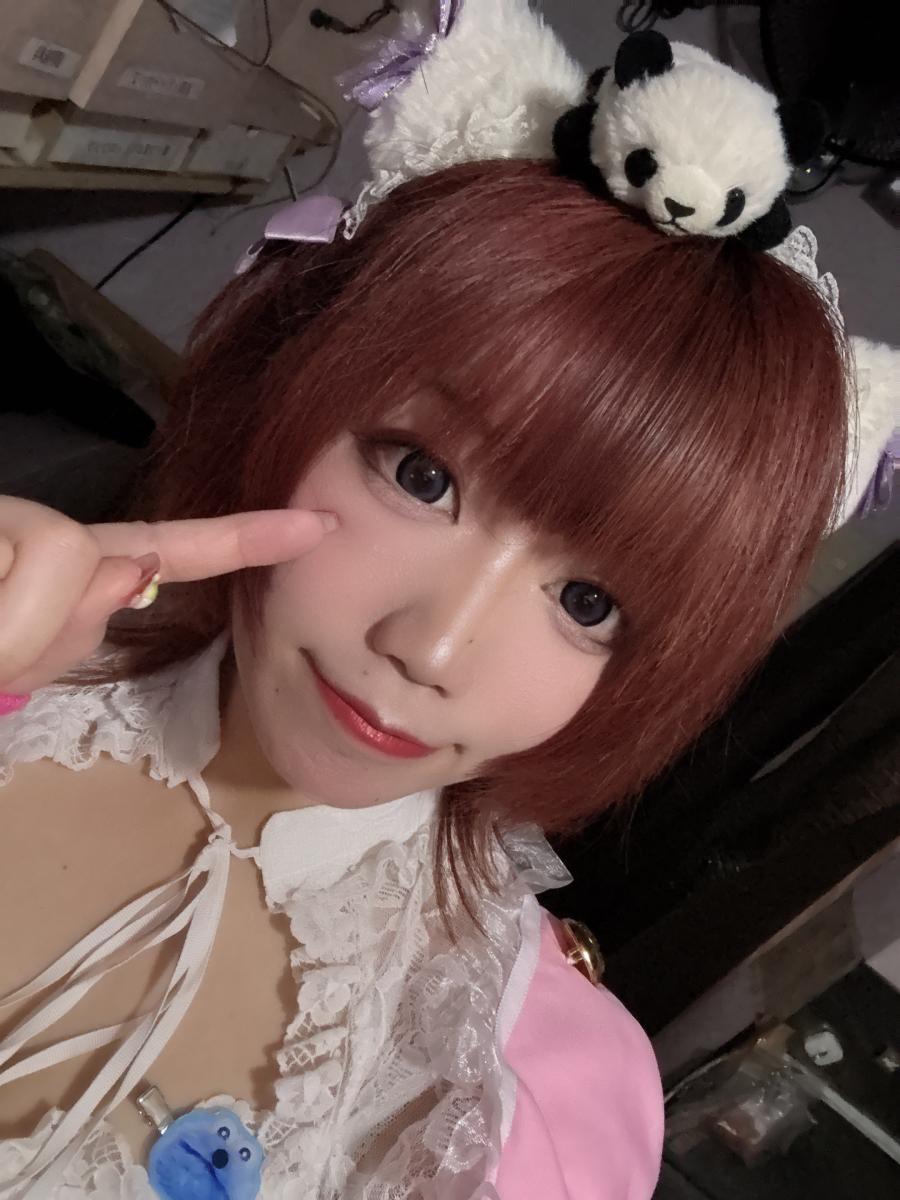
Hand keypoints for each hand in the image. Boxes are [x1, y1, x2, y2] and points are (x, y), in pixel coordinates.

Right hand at [0, 497, 332, 694]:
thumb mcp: (19, 658)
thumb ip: (71, 627)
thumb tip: (131, 566)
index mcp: (74, 573)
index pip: (174, 550)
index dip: (245, 538)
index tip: (321, 524)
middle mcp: (49, 537)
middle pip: (106, 568)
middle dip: (46, 629)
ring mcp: (14, 525)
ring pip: (57, 568)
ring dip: (8, 627)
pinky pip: (16, 579)